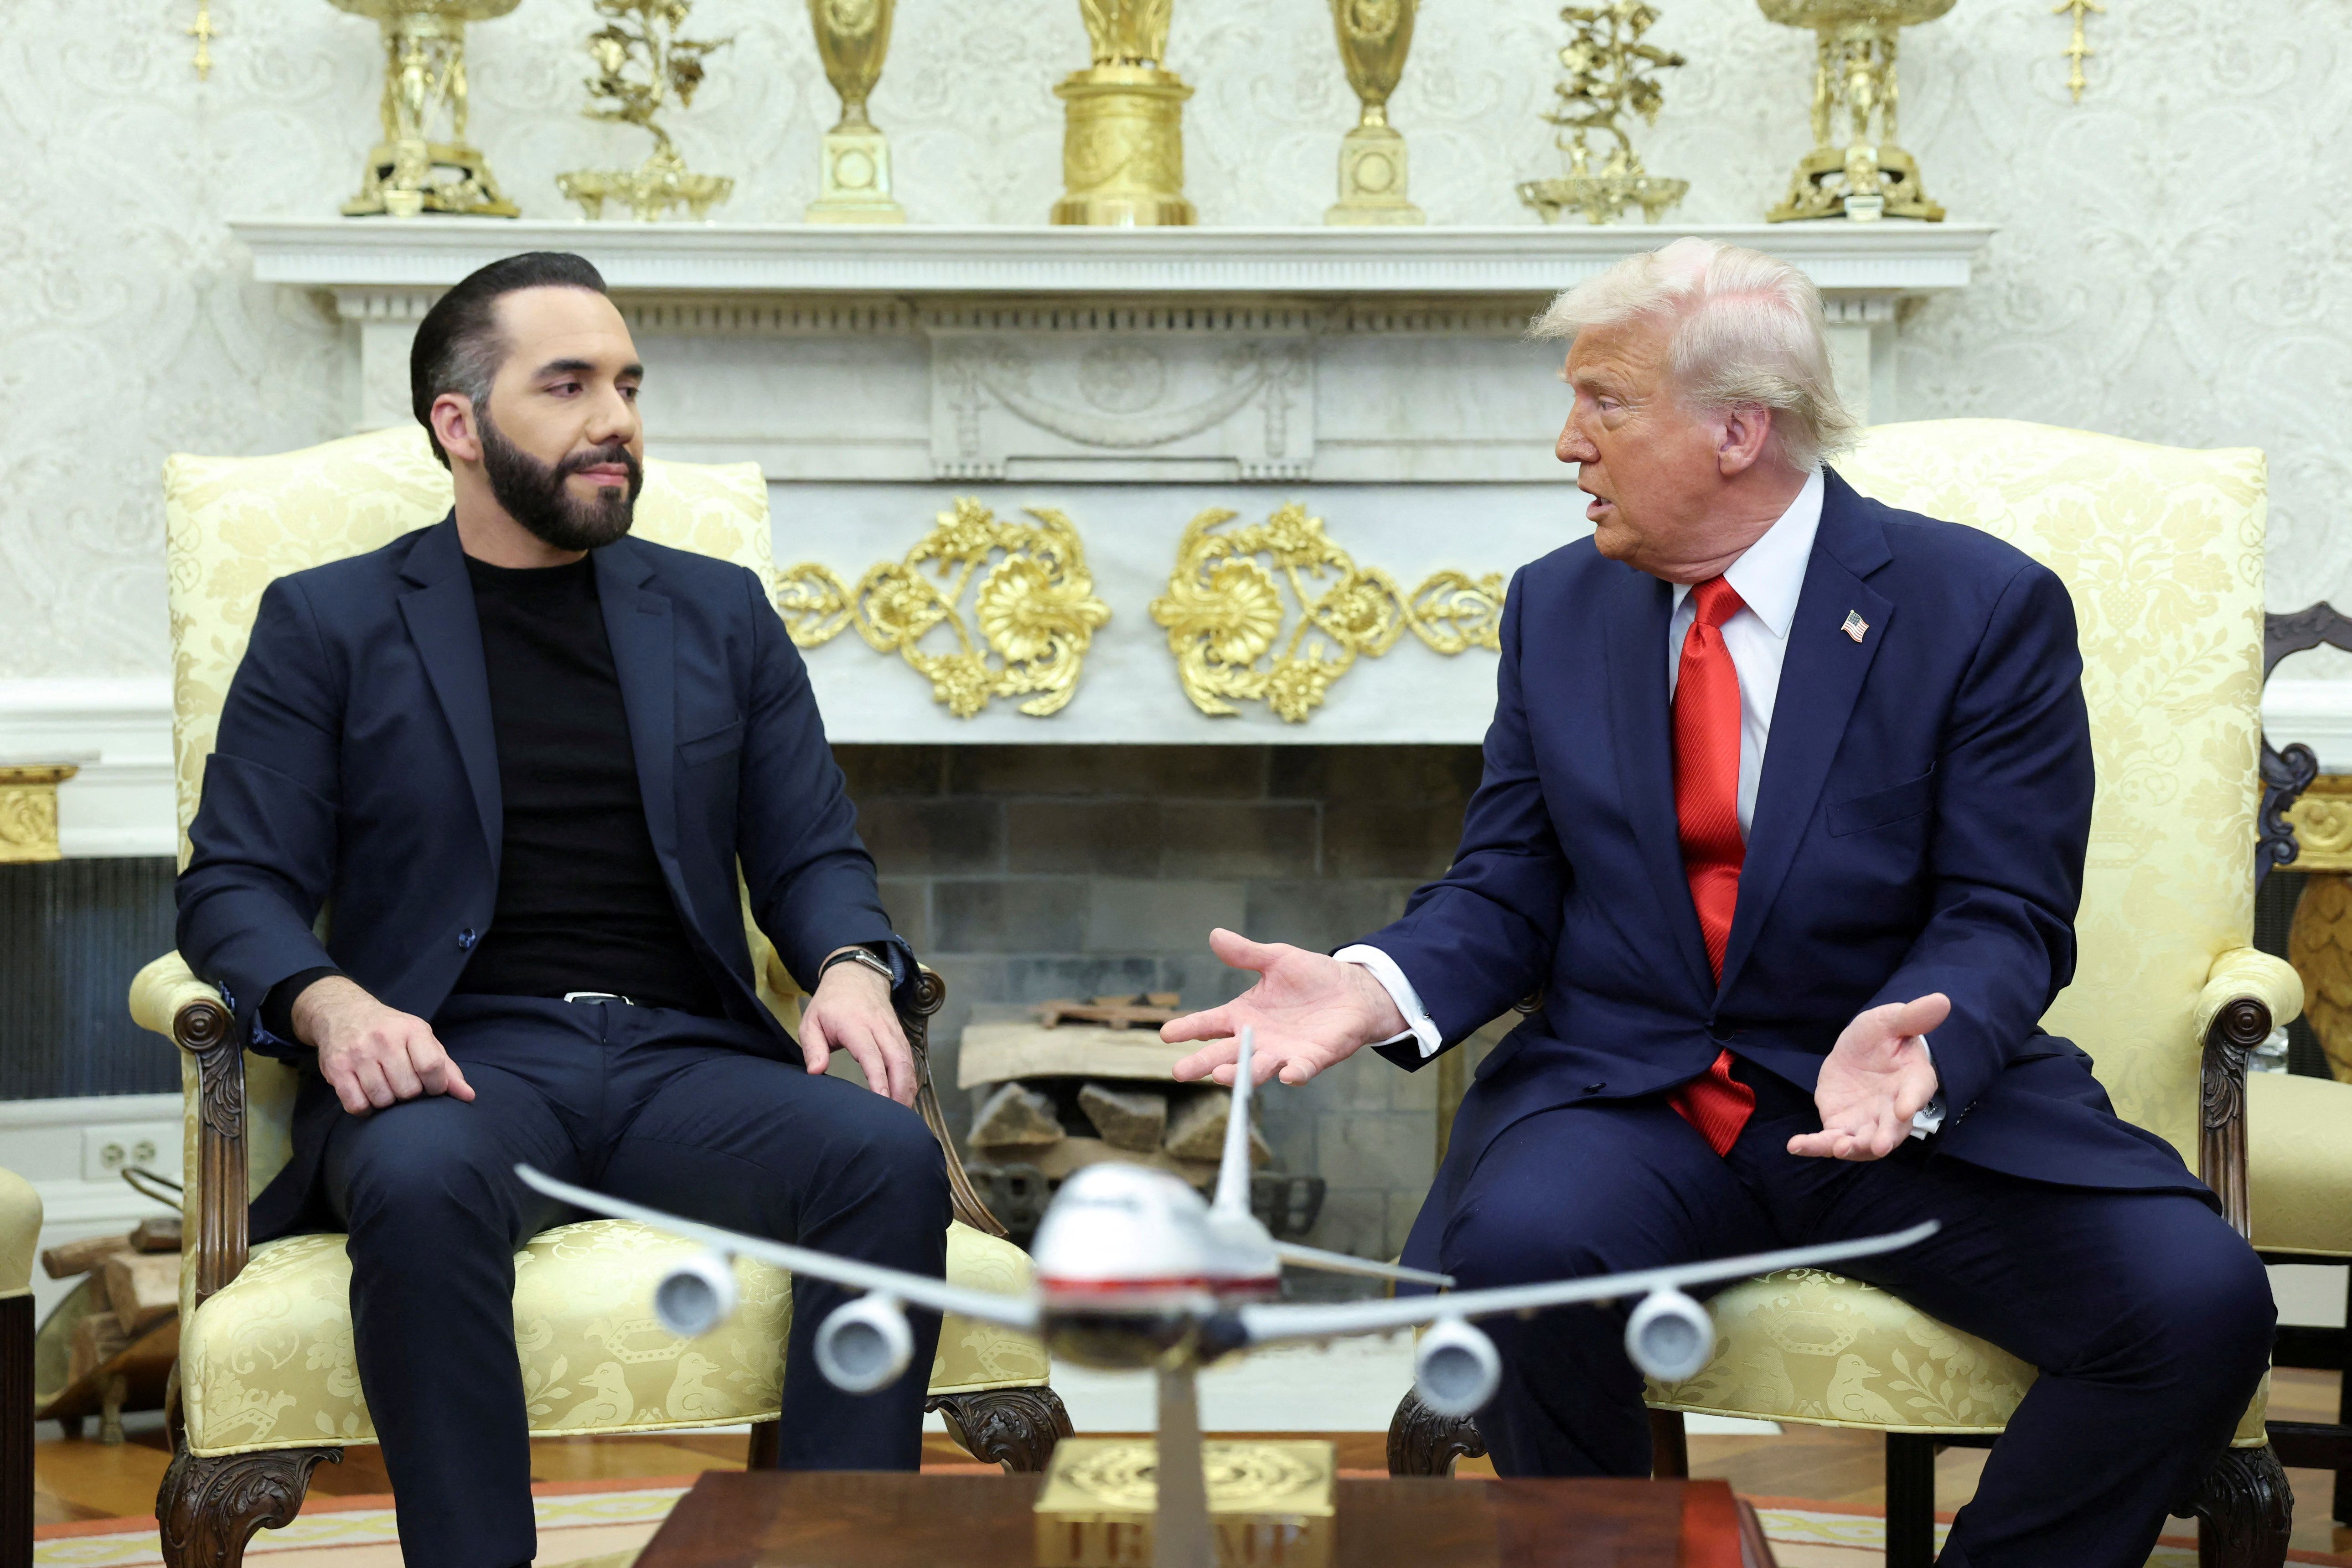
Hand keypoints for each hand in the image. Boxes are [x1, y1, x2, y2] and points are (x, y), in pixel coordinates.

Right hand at [294, 976, 475, 1115]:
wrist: (344, 1012)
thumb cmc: (392, 1031)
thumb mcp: (423, 1039)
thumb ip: (447, 1068)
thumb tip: (469, 1096)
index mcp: (412, 1030)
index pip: (432, 1067)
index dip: (436, 1086)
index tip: (432, 1088)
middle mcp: (384, 1040)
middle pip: (408, 1089)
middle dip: (410, 1095)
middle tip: (403, 1085)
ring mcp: (358, 1053)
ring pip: (382, 1099)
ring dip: (387, 1102)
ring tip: (386, 1088)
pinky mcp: (336, 1068)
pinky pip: (356, 1105)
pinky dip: (365, 1108)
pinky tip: (368, 1096)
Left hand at [799, 950, 915, 1105]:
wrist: (855, 975)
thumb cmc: (830, 1003)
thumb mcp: (811, 1021)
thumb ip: (812, 1048)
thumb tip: (815, 1072)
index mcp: (855, 1024)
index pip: (872, 1055)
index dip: (879, 1079)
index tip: (882, 1101)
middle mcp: (879, 1027)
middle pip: (898, 1060)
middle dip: (900, 1089)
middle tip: (897, 1116)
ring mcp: (893, 1029)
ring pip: (908, 1060)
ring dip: (908, 1086)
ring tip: (904, 1112)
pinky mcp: (899, 1033)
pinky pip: (909, 1057)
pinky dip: (910, 1077)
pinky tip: (907, 1095)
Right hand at [1162, 928, 1407, 1086]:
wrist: (1352, 991)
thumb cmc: (1311, 976)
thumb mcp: (1277, 959)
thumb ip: (1246, 953)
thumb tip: (1215, 935)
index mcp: (1244, 1015)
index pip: (1209, 1023)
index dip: (1188, 1028)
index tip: (1166, 1035)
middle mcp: (1258, 1039)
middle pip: (1225, 1053)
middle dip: (1203, 1063)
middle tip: (1180, 1072)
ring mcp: (1283, 1052)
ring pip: (1257, 1067)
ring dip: (1241, 1073)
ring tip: (1222, 1076)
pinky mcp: (1312, 1058)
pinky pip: (1301, 1069)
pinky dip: (1294, 1073)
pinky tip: (1287, 1076)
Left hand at [1788, 993, 1948, 1161]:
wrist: (1858, 1052)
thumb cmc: (1882, 1037)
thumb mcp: (1890, 1021)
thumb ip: (1912, 1017)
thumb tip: (1941, 1000)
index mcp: (1912, 1081)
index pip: (1917, 1092)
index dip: (1912, 1101)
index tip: (1904, 1109)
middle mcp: (1893, 1109)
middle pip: (1893, 1128)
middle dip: (1886, 1139)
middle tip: (1879, 1146)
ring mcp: (1867, 1121)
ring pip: (1861, 1142)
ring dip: (1851, 1148)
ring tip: (1838, 1149)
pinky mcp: (1841, 1125)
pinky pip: (1829, 1139)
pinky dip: (1814, 1145)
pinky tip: (1795, 1145)